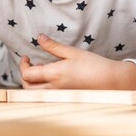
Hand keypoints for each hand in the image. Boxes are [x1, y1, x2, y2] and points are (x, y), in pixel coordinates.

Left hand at [19, 34, 135, 89]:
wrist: (112, 80)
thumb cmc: (94, 64)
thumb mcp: (72, 52)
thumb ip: (53, 46)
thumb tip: (39, 37)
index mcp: (55, 74)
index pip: (28, 74)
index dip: (23, 65)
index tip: (26, 56)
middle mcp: (55, 88)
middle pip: (28, 87)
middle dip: (24, 75)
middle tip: (30, 63)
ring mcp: (60, 95)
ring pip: (36, 93)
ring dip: (33, 82)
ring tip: (42, 68)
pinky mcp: (65, 97)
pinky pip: (47, 95)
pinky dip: (42, 87)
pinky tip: (52, 76)